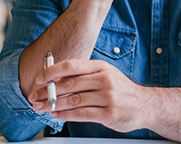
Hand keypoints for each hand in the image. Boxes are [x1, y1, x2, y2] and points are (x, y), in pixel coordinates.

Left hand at [29, 59, 145, 132]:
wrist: (145, 104)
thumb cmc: (121, 89)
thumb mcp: (106, 75)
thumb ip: (84, 76)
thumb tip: (57, 79)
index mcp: (101, 67)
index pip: (72, 65)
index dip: (52, 71)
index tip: (39, 79)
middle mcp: (104, 79)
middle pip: (69, 84)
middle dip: (48, 91)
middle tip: (35, 97)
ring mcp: (108, 96)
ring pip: (73, 100)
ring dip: (53, 105)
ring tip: (42, 108)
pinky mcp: (109, 113)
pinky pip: (81, 114)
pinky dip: (66, 115)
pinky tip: (57, 115)